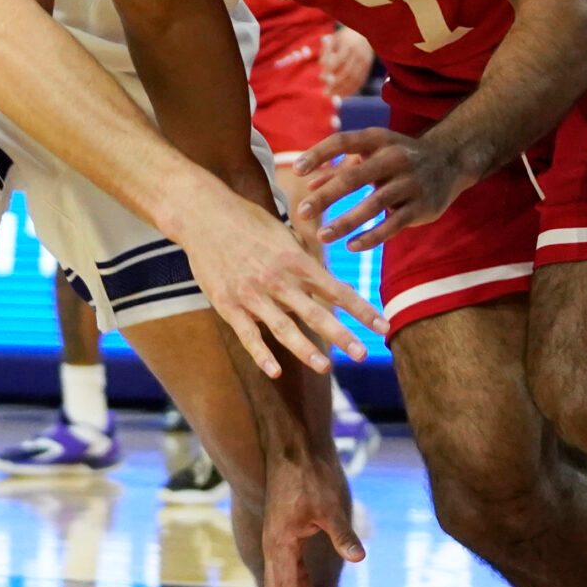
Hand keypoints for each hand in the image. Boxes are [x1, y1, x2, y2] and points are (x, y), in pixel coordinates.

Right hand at [176, 186, 384, 375]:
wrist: (204, 215)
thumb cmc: (248, 222)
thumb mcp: (284, 234)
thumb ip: (307, 259)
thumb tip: (336, 281)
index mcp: (296, 260)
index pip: (336, 289)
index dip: (361, 309)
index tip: (383, 325)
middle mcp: (278, 279)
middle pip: (315, 312)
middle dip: (342, 335)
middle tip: (364, 354)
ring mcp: (252, 294)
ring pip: (283, 327)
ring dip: (306, 349)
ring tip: (326, 366)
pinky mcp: (228, 304)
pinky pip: (248, 334)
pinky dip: (261, 354)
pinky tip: (275, 371)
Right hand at [253, 450, 365, 586]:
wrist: (291, 450)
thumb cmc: (310, 477)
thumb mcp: (330, 507)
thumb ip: (343, 535)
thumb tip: (358, 558)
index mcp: (282, 545)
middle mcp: (275, 548)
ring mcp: (278, 542)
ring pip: (281, 584)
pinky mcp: (285, 536)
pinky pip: (290, 571)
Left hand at [293, 127, 470, 252]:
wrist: (451, 159)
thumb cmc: (398, 156)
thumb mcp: (372, 152)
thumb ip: (340, 167)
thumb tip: (308, 184)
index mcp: (378, 139)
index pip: (342, 141)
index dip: (319, 154)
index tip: (296, 170)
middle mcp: (394, 157)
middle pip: (354, 177)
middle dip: (326, 196)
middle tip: (301, 211)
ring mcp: (410, 183)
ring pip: (373, 205)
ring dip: (345, 222)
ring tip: (321, 236)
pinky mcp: (422, 206)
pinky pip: (393, 225)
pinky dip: (371, 237)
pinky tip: (351, 246)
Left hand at [319, 25, 375, 99]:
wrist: (364, 35)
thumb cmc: (344, 38)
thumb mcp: (334, 39)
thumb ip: (326, 51)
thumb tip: (321, 66)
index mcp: (349, 44)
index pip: (339, 59)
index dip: (330, 70)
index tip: (320, 78)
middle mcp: (358, 54)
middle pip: (348, 71)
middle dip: (335, 84)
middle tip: (324, 93)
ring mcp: (365, 62)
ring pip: (354, 79)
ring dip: (342, 90)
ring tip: (331, 96)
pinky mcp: (367, 69)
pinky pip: (360, 82)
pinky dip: (350, 90)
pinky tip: (341, 95)